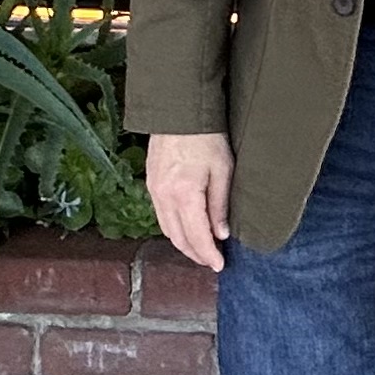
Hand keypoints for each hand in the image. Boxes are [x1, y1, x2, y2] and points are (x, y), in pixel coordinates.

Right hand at [147, 132, 234, 271]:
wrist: (179, 110)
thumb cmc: (206, 137)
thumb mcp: (223, 170)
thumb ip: (220, 205)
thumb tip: (221, 234)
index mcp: (184, 195)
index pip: (197, 236)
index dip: (208, 255)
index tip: (220, 265)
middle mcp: (164, 197)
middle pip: (178, 238)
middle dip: (195, 253)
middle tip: (211, 261)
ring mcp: (154, 190)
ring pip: (167, 229)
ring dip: (183, 243)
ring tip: (200, 249)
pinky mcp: (151, 183)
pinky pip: (160, 215)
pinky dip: (173, 228)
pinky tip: (185, 228)